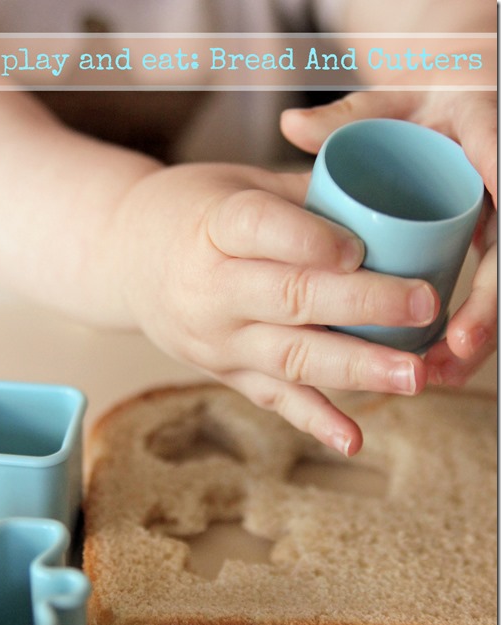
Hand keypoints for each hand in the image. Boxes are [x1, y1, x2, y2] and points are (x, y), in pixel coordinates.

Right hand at [109, 162, 438, 454]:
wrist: (126, 260)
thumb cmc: (192, 211)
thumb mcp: (236, 182)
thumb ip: (302, 197)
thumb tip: (386, 207)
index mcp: (212, 225)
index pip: (261, 230)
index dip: (313, 239)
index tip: (363, 247)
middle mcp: (211, 289)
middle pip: (290, 298)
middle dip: (363, 305)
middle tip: (424, 305)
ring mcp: (217, 341)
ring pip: (292, 357)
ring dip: (357, 368)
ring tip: (413, 374)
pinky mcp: (226, 373)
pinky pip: (273, 398)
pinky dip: (315, 420)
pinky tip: (353, 439)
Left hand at [281, 90, 496, 385]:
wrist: (453, 111)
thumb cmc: (422, 105)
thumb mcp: (389, 103)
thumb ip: (348, 116)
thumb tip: (291, 127)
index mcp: (482, 128)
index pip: (497, 154)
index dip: (498, 183)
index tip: (491, 222)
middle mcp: (497, 180)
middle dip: (486, 303)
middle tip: (458, 343)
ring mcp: (495, 218)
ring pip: (494, 283)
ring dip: (475, 333)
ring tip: (440, 372)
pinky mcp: (485, 245)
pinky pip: (481, 295)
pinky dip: (463, 333)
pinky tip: (439, 366)